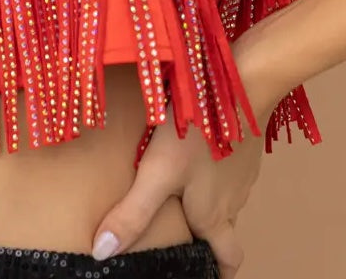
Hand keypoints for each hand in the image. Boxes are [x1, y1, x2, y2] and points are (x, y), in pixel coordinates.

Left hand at [91, 37, 280, 278]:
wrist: (242, 85)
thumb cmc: (199, 132)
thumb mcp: (158, 172)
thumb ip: (133, 212)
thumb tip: (103, 253)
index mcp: (213, 215)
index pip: (229, 258)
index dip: (220, 272)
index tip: (206, 275)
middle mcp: (233, 199)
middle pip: (222, 229)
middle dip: (207, 236)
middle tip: (182, 232)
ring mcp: (241, 171)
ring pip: (225, 198)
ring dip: (207, 201)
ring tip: (178, 191)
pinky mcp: (241, 146)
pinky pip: (228, 169)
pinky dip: (212, 171)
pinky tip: (192, 153)